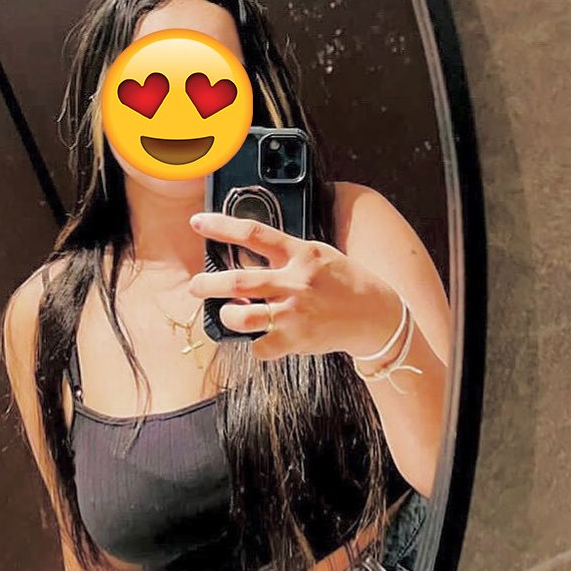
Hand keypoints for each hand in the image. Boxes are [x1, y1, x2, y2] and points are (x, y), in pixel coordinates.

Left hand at [188, 211, 402, 360]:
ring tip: (227, 312)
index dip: (222, 226)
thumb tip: (246, 255)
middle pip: (240, 281)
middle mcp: (295, 282)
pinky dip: (255, 345)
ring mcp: (295, 313)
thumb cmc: (342, 283)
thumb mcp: (318, 255)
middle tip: (196, 285)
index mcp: (300, 254)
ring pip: (243, 318)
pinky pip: (259, 347)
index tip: (197, 223)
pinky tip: (261, 339)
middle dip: (208, 284)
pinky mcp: (296, 341)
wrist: (374, 315)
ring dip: (227, 316)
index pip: (255, 233)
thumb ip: (285, 254)